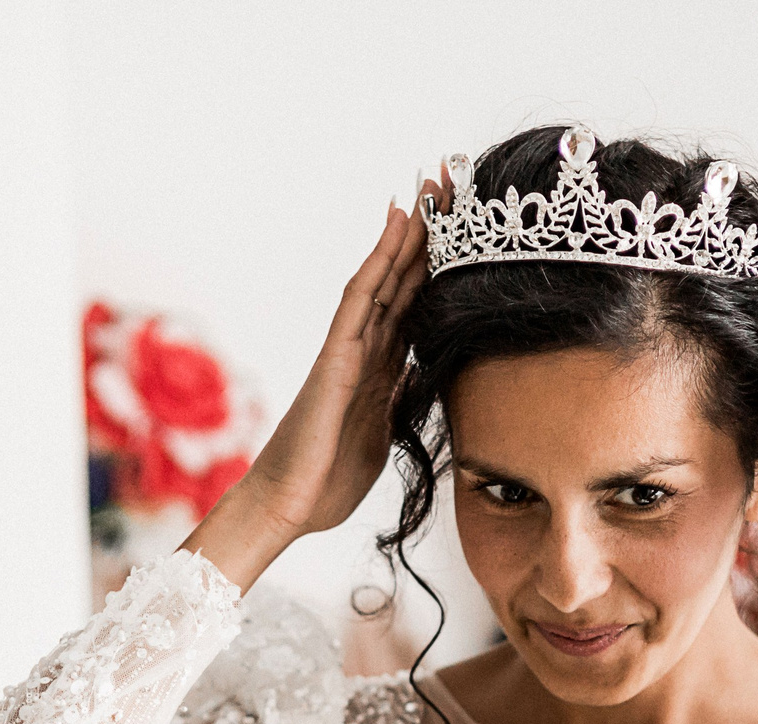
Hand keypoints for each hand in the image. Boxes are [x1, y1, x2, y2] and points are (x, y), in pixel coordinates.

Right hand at [185, 195, 429, 589]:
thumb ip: (400, 402)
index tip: (468, 231)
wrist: (288, 506)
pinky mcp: (336, 357)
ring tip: (433, 187)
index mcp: (380, 370)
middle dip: (430, 236)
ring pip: (385, 278)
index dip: (442, 269)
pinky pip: (361, 299)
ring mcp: (349, 349)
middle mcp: (365, 350)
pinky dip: (379, 260)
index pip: (417, 307)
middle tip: (455, 183)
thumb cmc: (327, 480)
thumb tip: (422, 378)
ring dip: (410, 233)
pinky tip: (398, 225)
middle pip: (404, 281)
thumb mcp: (384, 436)